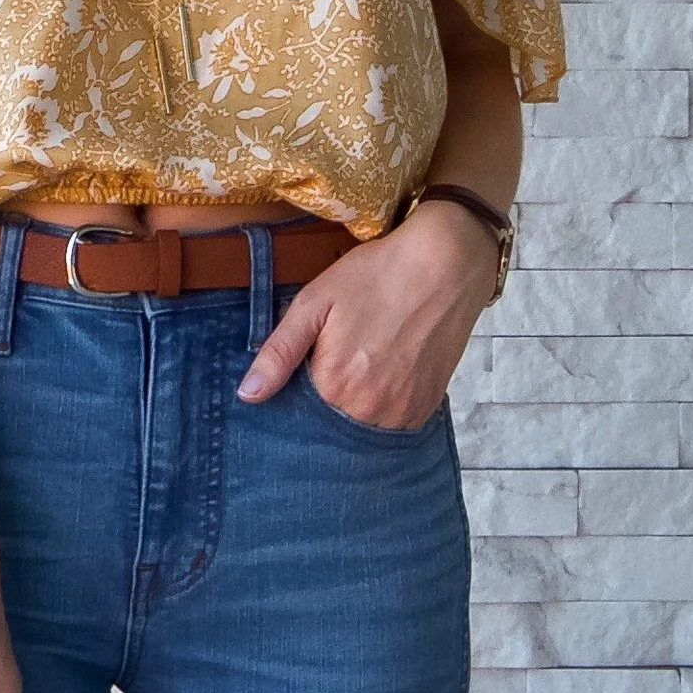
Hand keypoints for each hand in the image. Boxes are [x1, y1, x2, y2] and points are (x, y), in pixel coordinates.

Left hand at [235, 198, 498, 429]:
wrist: (446, 264)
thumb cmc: (376, 276)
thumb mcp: (315, 303)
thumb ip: (279, 352)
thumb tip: (247, 395)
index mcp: (334, 386)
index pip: (299, 415)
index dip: (298, 392)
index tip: (307, 367)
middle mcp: (370, 410)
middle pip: (332, 423)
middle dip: (326, 400)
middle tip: (341, 356)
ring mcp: (402, 412)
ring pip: (363, 427)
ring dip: (356, 406)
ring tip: (364, 362)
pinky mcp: (426, 407)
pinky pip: (393, 422)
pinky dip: (384, 406)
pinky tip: (386, 371)